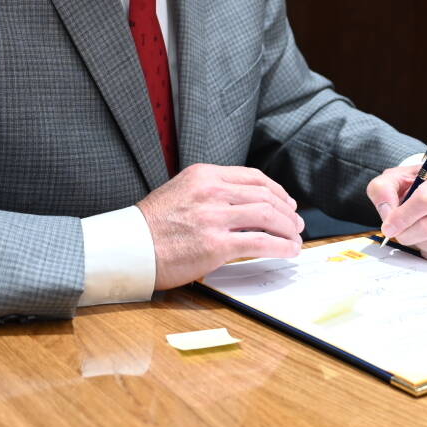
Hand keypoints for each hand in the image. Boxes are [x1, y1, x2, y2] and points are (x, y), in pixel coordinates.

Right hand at [138, 164, 304, 289]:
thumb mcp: (181, 193)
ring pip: (269, 216)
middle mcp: (211, 191)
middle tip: (297, 223)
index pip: (252, 177)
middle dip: (288, 211)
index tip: (287, 202)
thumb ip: (211, 194)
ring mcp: (214, 217)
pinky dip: (281, 247)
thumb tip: (245, 209)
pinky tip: (288, 251)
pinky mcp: (216, 245)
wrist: (129, 247)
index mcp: (203, 174)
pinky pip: (261, 242)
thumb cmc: (151, 226)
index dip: (277, 191)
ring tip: (295, 239)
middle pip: (265, 196)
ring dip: (289, 229)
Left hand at [366, 160, 426, 264]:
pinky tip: (425, 241)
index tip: (388, 226)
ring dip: (419, 244)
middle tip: (397, 232)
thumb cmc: (413, 186)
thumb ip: (382, 190)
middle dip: (408, 233)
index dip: (403, 217)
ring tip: (412, 234)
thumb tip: (388, 212)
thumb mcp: (393, 179)